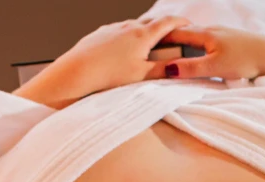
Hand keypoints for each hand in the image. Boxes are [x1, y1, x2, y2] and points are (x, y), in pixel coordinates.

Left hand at [54, 15, 192, 93]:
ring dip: (144, 32)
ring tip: (147, 46)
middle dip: (163, 27)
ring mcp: (113, 28)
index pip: (168, 22)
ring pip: (134, 26)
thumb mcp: (141, 76)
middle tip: (171, 37)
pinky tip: (122, 50)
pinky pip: (118, 31)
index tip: (189, 25)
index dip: (181, 22)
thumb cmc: (108, 75)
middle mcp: (129, 26)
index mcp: (143, 35)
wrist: (76, 71)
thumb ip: (162, 70)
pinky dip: (126, 37)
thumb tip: (178, 67)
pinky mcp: (100, 33)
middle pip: (152, 22)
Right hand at [162, 25, 264, 79]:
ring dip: (185, 45)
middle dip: (171, 41)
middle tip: (156, 50)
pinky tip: (198, 56)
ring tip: (173, 54)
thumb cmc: (246, 60)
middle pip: (186, 34)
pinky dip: (197, 48)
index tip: (147, 44)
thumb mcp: (214, 67)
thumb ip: (190, 68)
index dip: (161, 38)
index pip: (177, 32)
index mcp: (206, 34)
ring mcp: (224, 35)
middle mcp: (214, 30)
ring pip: (198, 38)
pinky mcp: (232, 42)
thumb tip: (166, 69)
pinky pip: (208, 43)